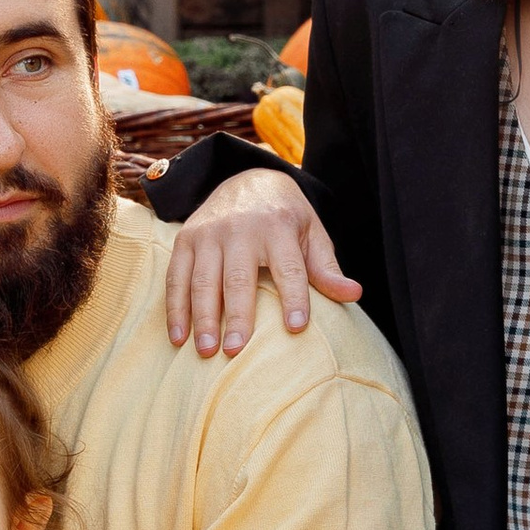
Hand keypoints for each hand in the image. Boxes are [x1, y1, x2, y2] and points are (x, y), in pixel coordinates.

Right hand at [164, 170, 360, 355]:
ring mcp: (209, 233)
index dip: (294, 296)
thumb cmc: (285, 216)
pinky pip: (177, 276)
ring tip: (206, 352)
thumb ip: (326, 268)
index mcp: (278, 226)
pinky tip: (179, 337)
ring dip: (202, 318)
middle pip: (239, 278)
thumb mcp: (311, 233)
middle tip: (236, 351)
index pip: (289, 266)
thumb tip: (353, 294)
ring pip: (203, 280)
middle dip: (237, 316)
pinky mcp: (186, 238)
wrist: (246, 177)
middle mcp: (241, 228)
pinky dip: (176, 308)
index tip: (296, 327)